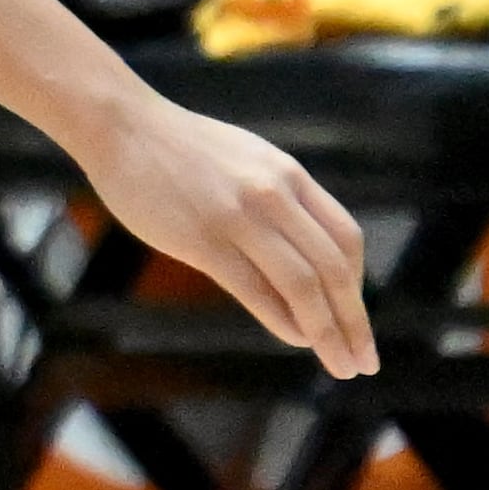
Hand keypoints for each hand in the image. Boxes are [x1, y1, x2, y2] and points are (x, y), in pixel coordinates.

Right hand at [75, 92, 374, 377]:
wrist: (123, 126)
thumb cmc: (180, 147)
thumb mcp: (246, 160)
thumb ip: (278, 198)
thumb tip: (301, 251)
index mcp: (288, 175)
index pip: (344, 238)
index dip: (358, 285)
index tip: (355, 317)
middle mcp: (274, 195)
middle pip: (333, 268)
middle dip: (354, 321)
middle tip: (365, 360)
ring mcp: (239, 217)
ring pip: (301, 284)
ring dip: (327, 332)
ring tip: (340, 363)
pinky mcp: (202, 239)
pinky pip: (255, 289)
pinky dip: (283, 321)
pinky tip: (296, 340)